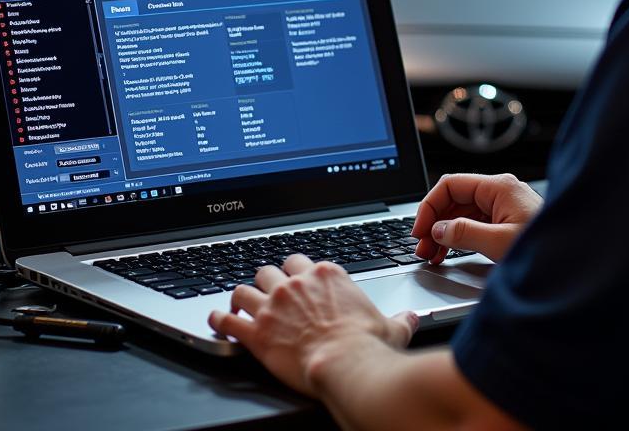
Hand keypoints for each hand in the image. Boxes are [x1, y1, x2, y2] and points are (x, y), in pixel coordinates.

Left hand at [208, 254, 416, 395]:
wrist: (347, 366)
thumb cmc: (368, 346)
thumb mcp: (392, 327)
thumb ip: (400, 318)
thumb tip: (411, 317)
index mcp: (326, 275)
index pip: (302, 263)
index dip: (297, 274)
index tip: (296, 283)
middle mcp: (296, 285)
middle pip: (271, 270)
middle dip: (268, 281)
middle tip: (268, 293)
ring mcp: (274, 306)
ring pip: (245, 288)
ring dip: (241, 297)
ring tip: (238, 303)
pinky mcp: (258, 332)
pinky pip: (228, 320)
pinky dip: (219, 320)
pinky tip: (216, 321)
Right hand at [412, 172, 542, 264]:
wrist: (577, 259)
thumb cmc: (546, 249)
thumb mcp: (499, 243)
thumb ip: (465, 233)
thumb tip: (438, 230)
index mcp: (498, 187)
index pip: (450, 185)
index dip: (429, 207)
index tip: (419, 230)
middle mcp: (500, 192)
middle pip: (455, 200)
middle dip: (434, 223)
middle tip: (422, 248)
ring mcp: (504, 206)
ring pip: (462, 213)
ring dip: (444, 232)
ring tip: (432, 255)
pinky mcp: (507, 221)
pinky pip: (475, 224)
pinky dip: (459, 237)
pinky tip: (450, 253)